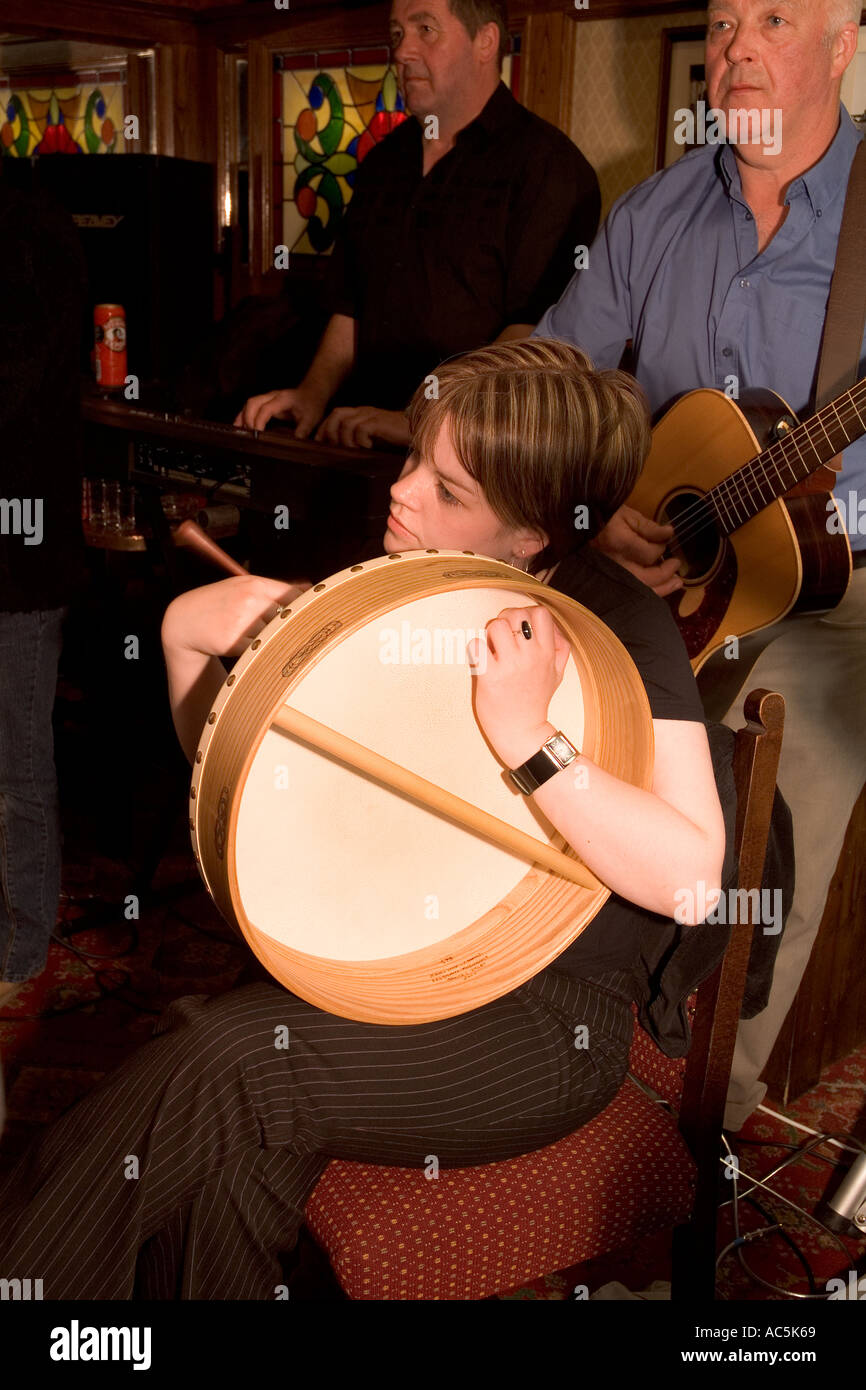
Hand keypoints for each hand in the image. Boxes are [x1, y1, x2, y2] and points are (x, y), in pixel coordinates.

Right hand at [162, 575, 311, 659]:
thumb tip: (309, 588)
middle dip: (289, 625)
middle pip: (287, 616)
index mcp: (254, 584)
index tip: (309, 615)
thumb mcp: (242, 587)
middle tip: (289, 632)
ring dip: (272, 638)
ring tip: (257, 637)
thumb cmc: (220, 603)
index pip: (293, 595)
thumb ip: (273, 589)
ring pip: (274, 634)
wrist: (185, 620)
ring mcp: (241, 621)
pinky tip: (247, 646)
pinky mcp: (234, 641)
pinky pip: (259, 649)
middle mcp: (249, 600)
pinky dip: (258, 650)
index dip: (304, 607)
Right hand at [233, 388, 325, 437]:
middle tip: (250, 435)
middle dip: (248, 419)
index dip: (259, 421)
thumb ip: (302, 431)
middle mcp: (272, 396)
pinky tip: (240, 426)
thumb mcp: (311, 419)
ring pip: (249, 404)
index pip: (266, 408)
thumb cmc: (312, 404)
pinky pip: (250, 407)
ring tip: (241, 433)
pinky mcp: (265, 402)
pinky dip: (243, 416)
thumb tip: (294, 445)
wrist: (312, 392)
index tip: (257, 434)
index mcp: (283, 399)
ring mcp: (267, 398)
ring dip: (243, 417)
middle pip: (252, 403)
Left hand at [313, 406, 410, 448]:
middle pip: (337, 415)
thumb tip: (342, 451)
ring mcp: (371, 415)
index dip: (325, 427)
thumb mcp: (374, 437)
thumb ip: (360, 439)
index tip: (320, 442)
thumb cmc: (397, 437)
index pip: (336, 414)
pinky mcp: (378, 422)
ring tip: (354, 451)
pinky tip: (368, 448)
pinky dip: (360, 441)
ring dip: (346, 441)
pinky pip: (360, 430)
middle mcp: (364, 411)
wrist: (418, 430)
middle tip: (333, 448)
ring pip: (346, 424)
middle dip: (329, 432)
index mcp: (361, 413)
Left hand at [467, 605, 569, 767]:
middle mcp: (530, 656)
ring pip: (495, 625)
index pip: (541, 613)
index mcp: (547, 653)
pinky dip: (475, 649)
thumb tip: (554, 626)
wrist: (522, 732)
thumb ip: (560, 647)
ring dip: (489, 633)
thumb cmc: (536, 701)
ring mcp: (509, 666)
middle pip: (516, 614)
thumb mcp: (557, 674)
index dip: (527, 613)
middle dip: (505, 620)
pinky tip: (481, 660)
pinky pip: (476, 646)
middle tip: (501, 636)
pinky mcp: (490, 676)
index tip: (519, 627)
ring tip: (491, 648)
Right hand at [592, 504, 683, 596]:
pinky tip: (658, 588)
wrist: (578, 524)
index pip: (650, 553)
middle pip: (646, 579)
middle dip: (666, 574)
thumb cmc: (601, 516)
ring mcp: (608, 574)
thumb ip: (649, 526)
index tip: (666, 538)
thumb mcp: (626, 514)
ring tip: (676, 582)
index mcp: (618, 542)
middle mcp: (613, 563)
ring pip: (638, 590)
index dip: (662, 546)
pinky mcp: (606, 580)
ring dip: (661, 588)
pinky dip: (646, 592)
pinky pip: (630, 592)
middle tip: (677, 564)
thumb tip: (669, 533)